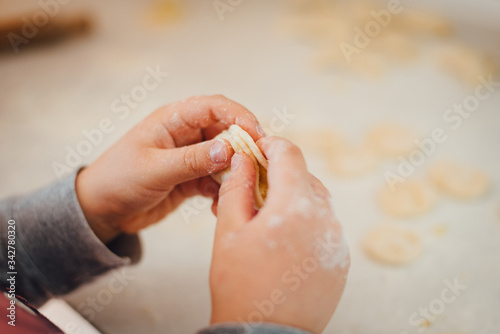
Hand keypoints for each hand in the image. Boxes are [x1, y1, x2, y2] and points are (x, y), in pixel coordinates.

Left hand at [76, 95, 264, 242]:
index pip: (215, 107)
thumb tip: (231, 148)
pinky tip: (219, 206)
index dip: (240, 117)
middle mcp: (186, 134)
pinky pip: (217, 180)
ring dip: (235, 173)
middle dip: (244, 147)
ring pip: (226, 157)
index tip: (258, 137)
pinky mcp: (192, 178)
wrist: (101, 210)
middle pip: (227, 131)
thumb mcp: (155, 170)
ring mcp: (191, 157)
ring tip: (240, 190)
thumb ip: (193, 160)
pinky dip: (223, 191)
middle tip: (259, 167)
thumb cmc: (118, 180)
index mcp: (174, 120)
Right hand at [209, 137, 349, 333]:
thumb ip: (236, 187)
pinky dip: (306, 222)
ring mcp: (337, 240)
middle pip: (305, 176)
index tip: (255, 150)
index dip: (270, 145)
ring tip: (267, 219)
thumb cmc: (240, 285)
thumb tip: (243, 158)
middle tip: (254, 189)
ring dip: (293, 198)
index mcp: (295, 207)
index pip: (290, 154)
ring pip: (316, 200)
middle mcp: (324, 219)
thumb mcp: (228, 230)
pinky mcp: (340, 258)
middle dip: (279, 175)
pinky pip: (325, 226)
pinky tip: (285, 240)